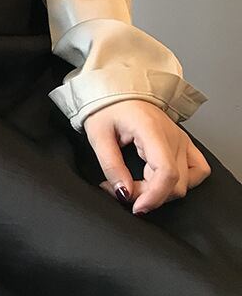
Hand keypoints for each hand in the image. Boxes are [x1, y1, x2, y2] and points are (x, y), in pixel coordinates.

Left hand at [83, 99, 210, 214]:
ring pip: (186, 181)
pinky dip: (182, 182)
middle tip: (120, 188)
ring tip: (137, 183)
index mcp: (152, 130)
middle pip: (175, 182)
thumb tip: (124, 193)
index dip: (153, 196)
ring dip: (162, 191)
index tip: (136, 206)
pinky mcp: (183, 142)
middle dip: (148, 195)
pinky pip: (197, 169)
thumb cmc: (105, 106)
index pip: (167, 173)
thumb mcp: (98, 135)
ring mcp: (181, 139)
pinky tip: (160, 180)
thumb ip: (111, 166)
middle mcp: (173, 135)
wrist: (115, 89)